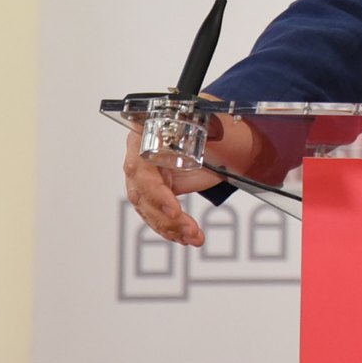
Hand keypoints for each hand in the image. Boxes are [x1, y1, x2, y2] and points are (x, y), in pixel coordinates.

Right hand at [121, 113, 264, 245]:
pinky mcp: (153, 196)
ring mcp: (143, 179)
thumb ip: (212, 127)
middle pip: (142, 194)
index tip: (174, 208)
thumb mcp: (211, 124)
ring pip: (148, 210)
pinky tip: (186, 238)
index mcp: (145, 135)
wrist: (219, 140)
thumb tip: (223, 130)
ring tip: (193, 237)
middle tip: (189, 229)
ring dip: (171, 228)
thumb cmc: (209, 128)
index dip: (155, 191)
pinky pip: (156, 217)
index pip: (140, 167)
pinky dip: (172, 230)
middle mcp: (138, 158)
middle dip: (166, 216)